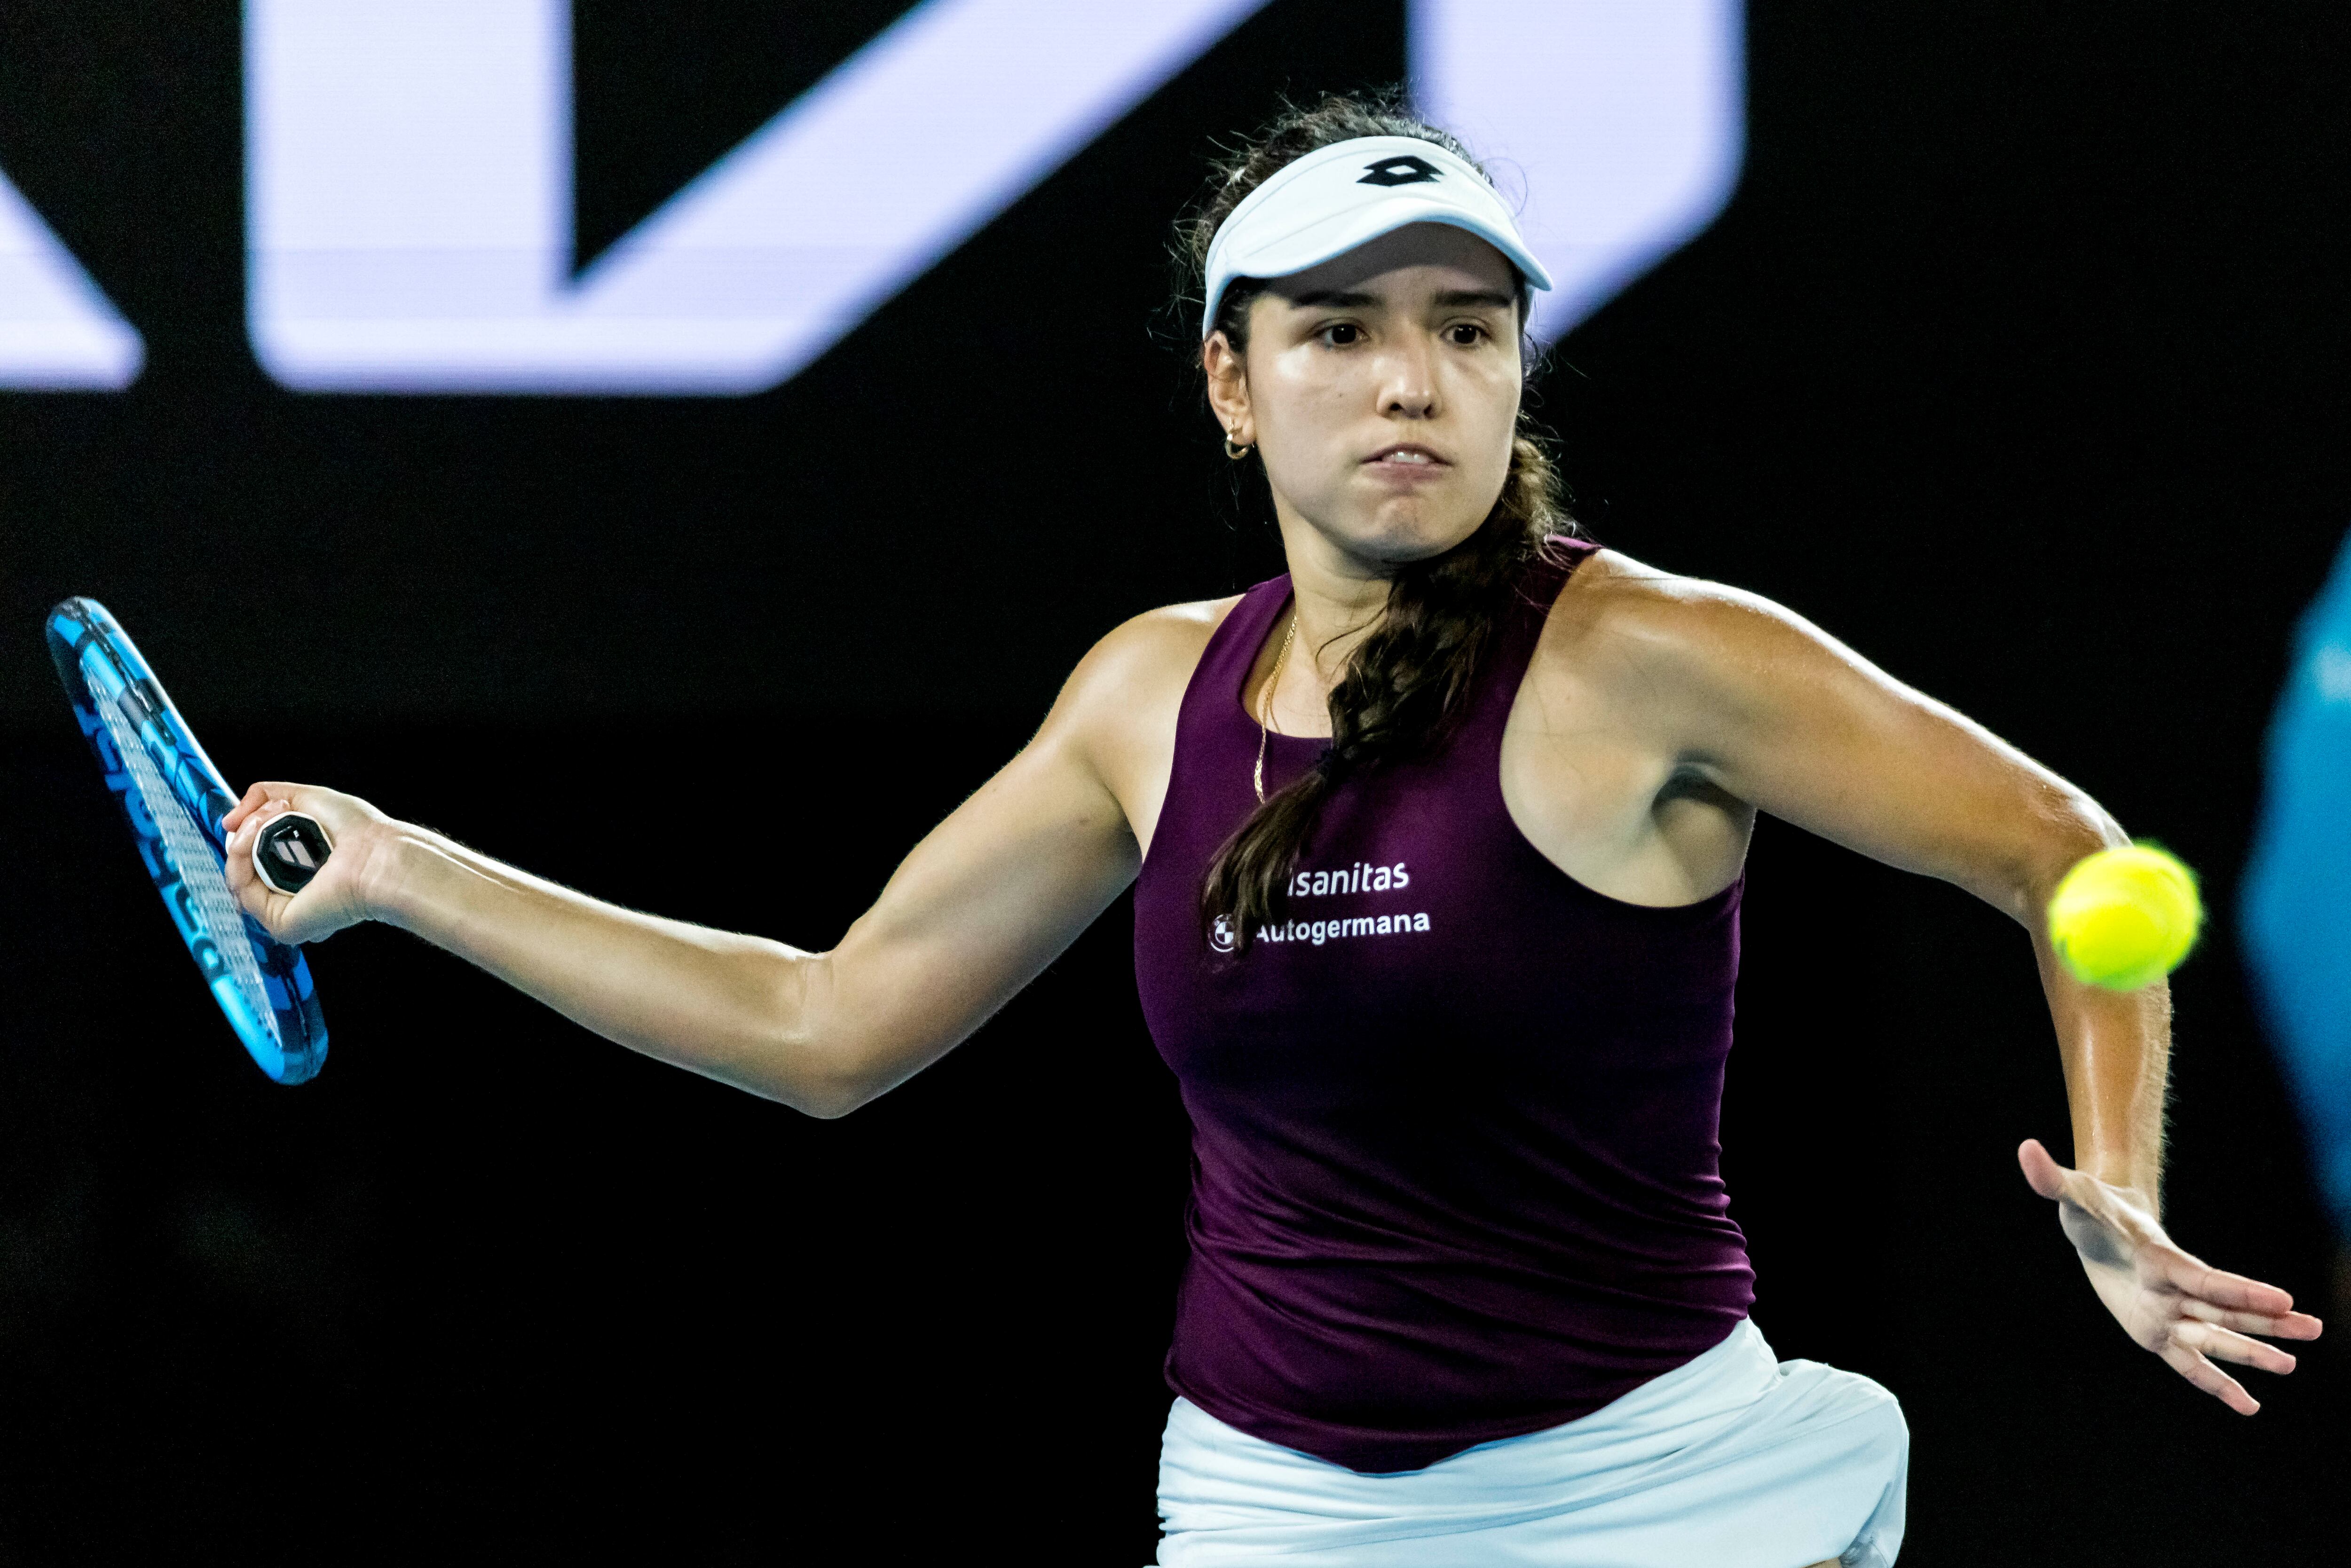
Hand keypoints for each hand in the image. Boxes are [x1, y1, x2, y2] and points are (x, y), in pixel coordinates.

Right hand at [222, 781, 399, 944]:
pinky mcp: (279, 923)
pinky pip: (242, 889)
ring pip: (237, 875)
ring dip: (243, 840)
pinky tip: (256, 836)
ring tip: (267, 819)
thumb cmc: (358, 830)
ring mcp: (283, 910)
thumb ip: (264, 797)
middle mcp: (290, 894)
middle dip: (247, 832)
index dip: (247, 836)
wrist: (375, 852)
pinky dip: (240, 857)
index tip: (253, 815)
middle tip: (271, 811)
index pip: (253, 860)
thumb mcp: (305, 798)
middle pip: (242, 866)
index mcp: (298, 873)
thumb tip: (228, 822)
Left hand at [2019, 1138, 2322, 1413]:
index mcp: (2159, 1259)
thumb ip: (2050, 1177)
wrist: (2100, 1225)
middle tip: (2314, 1327)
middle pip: (2223, 1310)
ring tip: (2291, 1367)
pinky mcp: (2157, 1333)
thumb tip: (2025, 1149)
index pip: (2204, 1278)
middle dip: (2266, 1321)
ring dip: (2252, 1353)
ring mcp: (2168, 1313)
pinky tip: (2249, 1407)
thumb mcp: (2068, 1193)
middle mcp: (2172, 1290)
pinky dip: (2218, 1385)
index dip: (2240, 1290)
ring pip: (2216, 1339)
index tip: (2284, 1297)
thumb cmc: (2088, 1208)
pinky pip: (2191, 1365)